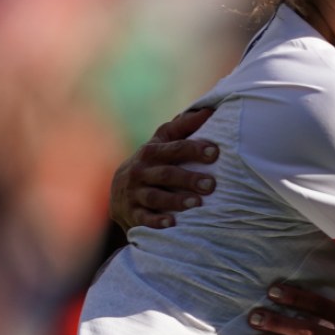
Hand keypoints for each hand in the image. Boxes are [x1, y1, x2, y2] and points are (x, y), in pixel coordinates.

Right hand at [109, 108, 219, 230]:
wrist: (120, 191)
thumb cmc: (152, 162)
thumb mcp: (162, 142)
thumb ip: (183, 127)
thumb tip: (210, 110)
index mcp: (152, 151)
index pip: (174, 148)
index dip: (194, 149)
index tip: (215, 152)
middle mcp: (141, 171)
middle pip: (166, 174)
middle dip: (188, 179)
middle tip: (211, 185)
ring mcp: (134, 193)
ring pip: (155, 197)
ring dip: (175, 200)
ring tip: (196, 203)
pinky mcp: (131, 213)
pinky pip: (143, 218)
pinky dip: (156, 221)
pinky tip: (171, 223)